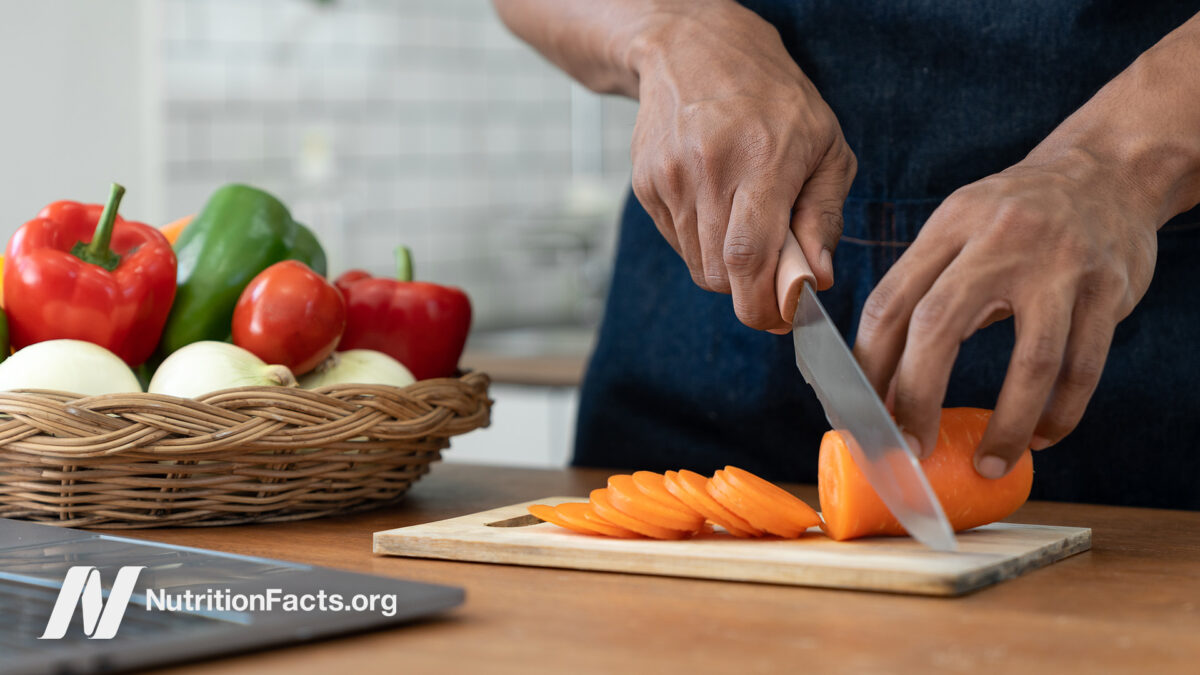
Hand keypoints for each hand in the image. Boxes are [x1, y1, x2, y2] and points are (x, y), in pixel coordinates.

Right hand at [629, 1, 855, 329]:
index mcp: (762, 159)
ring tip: (745, 221)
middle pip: (721, 272)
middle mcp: (709, 169)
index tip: (778, 319)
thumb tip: (817, 279)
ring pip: (698, 265)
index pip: (749, 255)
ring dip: (727, 265)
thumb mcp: (825, 145)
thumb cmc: (773, 99)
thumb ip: (824, 215)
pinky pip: (677, 244)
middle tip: (774, 274)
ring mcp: (670, 178)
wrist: (694, 51)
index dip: (761, 302)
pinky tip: (716, 202)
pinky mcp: (646, 185)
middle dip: (750, 289)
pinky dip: (702, 242)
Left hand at [853, 149, 1157, 476]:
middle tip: (910, 448)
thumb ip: (923, 288)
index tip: (864, 414)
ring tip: (987, 463)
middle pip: (938, 328)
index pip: (890, 302)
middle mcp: (999, 241)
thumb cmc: (1014, 216)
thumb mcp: (958, 226)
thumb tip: (883, 381)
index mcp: (949, 226)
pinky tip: (1042, 437)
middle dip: (917, 397)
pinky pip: (1084, 366)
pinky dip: (1061, 412)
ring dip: (1006, 424)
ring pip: (1031, 361)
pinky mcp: (1109, 287)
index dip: (869, 366)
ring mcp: (1059, 264)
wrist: (1108, 169)